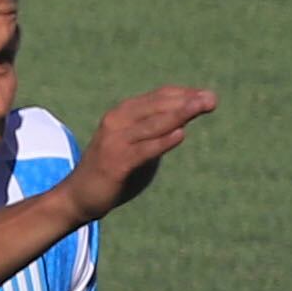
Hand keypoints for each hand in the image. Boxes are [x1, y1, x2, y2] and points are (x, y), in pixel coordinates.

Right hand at [67, 86, 217, 218]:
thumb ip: (157, 134)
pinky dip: (162, 142)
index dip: (184, 94)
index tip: (207, 96)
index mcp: (124, 113)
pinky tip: (181, 134)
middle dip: (187, 102)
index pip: (159, 97)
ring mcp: (116, 141)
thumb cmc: (113, 170)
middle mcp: (118, 121)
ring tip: (201, 107)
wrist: (80, 196)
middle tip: (211, 99)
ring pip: (153, 124)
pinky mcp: (116, 162)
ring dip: (179, 114)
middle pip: (158, 106)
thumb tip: (183, 123)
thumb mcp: (138, 146)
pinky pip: (144, 150)